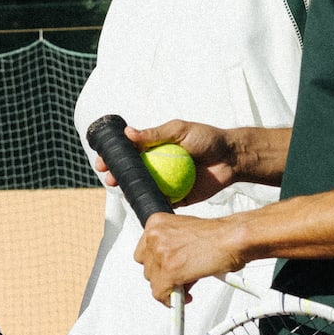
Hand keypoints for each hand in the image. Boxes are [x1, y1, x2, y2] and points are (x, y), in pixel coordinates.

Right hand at [91, 120, 242, 206]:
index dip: (114, 157)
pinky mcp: (177, 198)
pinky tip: (138, 204)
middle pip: (132, 173)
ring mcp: (166, 183)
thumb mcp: (180, 130)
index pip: (129, 153)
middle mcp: (158, 166)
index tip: (102, 160)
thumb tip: (127, 133)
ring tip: (118, 188)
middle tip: (109, 177)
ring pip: (143, 189)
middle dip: (116, 175)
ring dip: (129, 190)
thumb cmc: (207, 139)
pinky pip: (160, 202)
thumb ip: (155, 133)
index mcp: (156, 149)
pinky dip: (150, 203)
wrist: (231, 159)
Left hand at [135, 212, 244, 302]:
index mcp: (156, 223)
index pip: (144, 250)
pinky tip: (186, 296)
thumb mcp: (184, 232)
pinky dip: (172, 300)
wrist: (233, 238)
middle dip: (163, 275)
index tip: (164, 269)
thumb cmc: (218, 235)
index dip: (156, 263)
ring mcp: (160, 254)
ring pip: (154, 282)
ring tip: (188, 282)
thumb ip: (171, 246)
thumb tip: (166, 265)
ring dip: (170, 286)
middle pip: (147, 267)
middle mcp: (155, 236)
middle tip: (180, 277)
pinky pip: (161, 294)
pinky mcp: (168, 272)